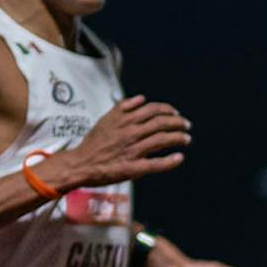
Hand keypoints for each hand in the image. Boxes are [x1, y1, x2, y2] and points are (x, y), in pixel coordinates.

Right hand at [59, 97, 190, 186]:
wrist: (81, 163)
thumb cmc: (93, 142)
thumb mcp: (105, 119)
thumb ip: (123, 107)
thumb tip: (141, 99)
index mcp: (125, 119)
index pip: (154, 110)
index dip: (168, 111)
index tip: (176, 114)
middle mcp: (131, 133)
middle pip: (162, 123)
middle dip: (178, 123)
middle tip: (186, 126)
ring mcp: (132, 150)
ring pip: (162, 140)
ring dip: (178, 138)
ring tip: (186, 139)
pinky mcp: (132, 168)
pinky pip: (155, 164)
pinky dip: (170, 161)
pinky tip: (179, 158)